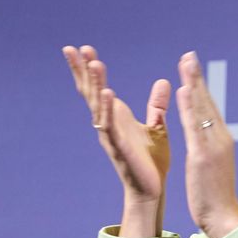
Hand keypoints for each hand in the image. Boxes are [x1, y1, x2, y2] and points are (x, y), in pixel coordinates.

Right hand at [63, 45, 170, 236]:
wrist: (152, 189)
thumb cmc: (151, 161)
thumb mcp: (156, 126)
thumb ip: (156, 105)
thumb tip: (163, 82)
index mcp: (116, 117)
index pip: (98, 88)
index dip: (89, 70)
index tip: (83, 47)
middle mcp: (107, 124)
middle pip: (91, 93)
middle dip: (83, 71)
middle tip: (73, 48)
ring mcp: (110, 136)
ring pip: (98, 106)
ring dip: (96, 84)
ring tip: (94, 63)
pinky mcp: (119, 148)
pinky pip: (110, 126)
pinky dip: (108, 109)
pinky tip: (108, 93)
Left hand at [176, 51, 237, 237]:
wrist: (223, 217)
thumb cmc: (216, 195)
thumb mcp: (212, 165)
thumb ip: (209, 146)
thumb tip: (205, 133)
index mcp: (221, 141)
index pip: (209, 109)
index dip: (200, 86)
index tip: (192, 67)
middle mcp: (220, 139)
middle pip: (207, 102)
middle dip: (197, 77)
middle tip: (189, 55)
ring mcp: (213, 146)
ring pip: (202, 110)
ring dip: (194, 84)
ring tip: (186, 63)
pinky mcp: (202, 156)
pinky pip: (195, 127)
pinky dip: (190, 107)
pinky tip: (184, 90)